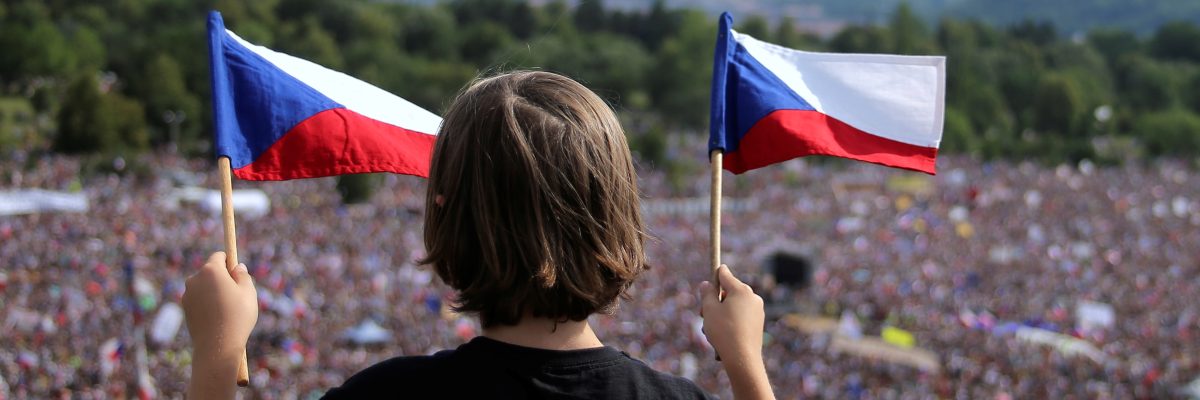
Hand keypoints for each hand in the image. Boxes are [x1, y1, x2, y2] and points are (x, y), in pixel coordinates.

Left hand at [183, 252, 257, 359]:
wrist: (217, 346)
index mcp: (211, 270)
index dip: (229, 262)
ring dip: (214, 291)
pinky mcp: (185, 308)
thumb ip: (243, 275)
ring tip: (228, 309)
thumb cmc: (237, 316)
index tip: (237, 272)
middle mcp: (195, 279)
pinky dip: (207, 303)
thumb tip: (237, 267)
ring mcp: (187, 294)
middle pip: (210, 271)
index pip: (219, 256)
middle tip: (236, 294)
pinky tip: (217, 317)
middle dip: (222, 277)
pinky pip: (199, 299)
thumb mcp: (248, 292)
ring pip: (204, 286)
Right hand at [700, 265, 773, 399]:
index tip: (708, 279)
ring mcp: (757, 311)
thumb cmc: (724, 331)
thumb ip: (706, 293)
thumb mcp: (709, 309)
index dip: (714, 275)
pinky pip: (741, 317)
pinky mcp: (758, 324)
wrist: (742, 358)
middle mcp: (752, 297)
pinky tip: (723, 336)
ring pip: (734, 306)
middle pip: (729, 292)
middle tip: (703, 314)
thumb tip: (707, 283)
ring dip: (721, 314)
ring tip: (711, 330)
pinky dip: (731, 322)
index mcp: (741, 290)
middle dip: (716, 301)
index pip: (725, 274)